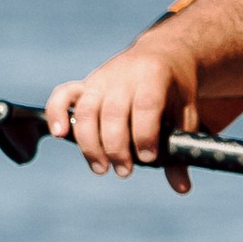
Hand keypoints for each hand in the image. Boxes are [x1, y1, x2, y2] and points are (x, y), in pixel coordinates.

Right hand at [46, 39, 205, 187]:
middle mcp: (124, 74)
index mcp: (154, 75)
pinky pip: (63, 96)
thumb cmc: (175, 89)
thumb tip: (181, 188)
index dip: (145, 134)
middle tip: (125, 171)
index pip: (146, 105)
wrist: (162, 53)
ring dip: (90, 143)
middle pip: (113, 112)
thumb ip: (181, 147)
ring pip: (87, 110)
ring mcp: (101, 78)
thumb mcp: (185, 113)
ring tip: (101, 168)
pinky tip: (60, 135)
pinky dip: (56, 114)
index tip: (148, 158)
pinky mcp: (86, 84)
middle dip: (116, 147)